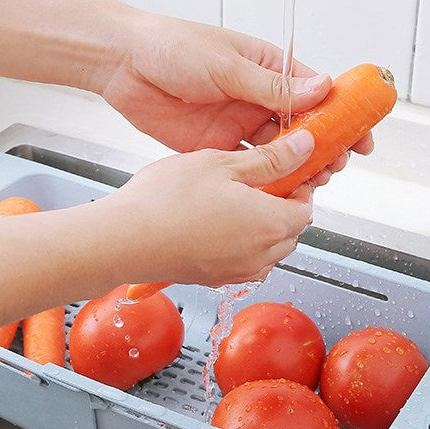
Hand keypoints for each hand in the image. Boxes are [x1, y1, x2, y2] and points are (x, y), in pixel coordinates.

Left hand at [100, 13, 372, 176]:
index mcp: (266, 69)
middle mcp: (256, 98)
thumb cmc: (171, 47)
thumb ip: (272, 86)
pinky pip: (248, 167)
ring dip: (297, 167)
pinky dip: (264, 179)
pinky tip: (277, 190)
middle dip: (322, 148)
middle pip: (301, 129)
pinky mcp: (216, 147)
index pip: (314, 94)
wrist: (122, 64)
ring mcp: (237, 124)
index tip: (360, 134)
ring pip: (278, 152)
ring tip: (312, 182)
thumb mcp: (227, 64)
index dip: (340, 115)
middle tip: (334, 166)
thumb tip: (320, 88)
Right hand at [101, 129, 315, 286]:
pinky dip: (241, 243)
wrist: (124, 241)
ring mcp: (239, 271)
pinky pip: (244, 261)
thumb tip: (304, 149)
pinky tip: (214, 222)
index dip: (297, 185)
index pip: (306, 206)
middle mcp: (262, 255)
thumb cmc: (166, 200)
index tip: (282, 169)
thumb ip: (269, 159)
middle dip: (281, 205)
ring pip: (269, 249)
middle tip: (257, 180)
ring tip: (232, 200)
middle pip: (291, 230)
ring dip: (262, 226)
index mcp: (272, 223)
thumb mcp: (223, 164)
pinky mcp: (216, 279)